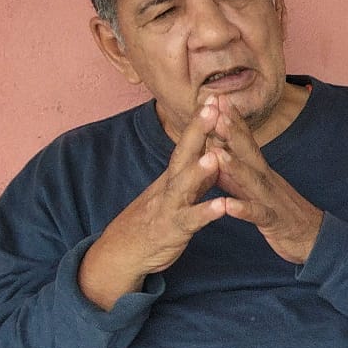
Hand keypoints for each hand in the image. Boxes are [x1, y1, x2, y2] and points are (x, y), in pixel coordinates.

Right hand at [78, 102, 226, 309]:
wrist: (125, 251)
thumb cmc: (155, 219)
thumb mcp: (176, 193)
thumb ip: (196, 176)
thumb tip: (215, 154)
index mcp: (173, 175)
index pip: (188, 142)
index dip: (200, 121)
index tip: (214, 96)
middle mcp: (169, 185)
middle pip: (183, 153)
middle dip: (198, 130)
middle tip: (212, 106)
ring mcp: (170, 206)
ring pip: (184, 185)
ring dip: (199, 170)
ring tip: (215, 155)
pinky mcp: (173, 230)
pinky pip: (191, 220)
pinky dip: (206, 213)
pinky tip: (222, 206)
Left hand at [207, 96, 324, 262]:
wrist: (315, 240)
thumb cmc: (283, 214)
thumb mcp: (257, 190)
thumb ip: (236, 174)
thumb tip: (216, 153)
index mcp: (262, 172)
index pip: (246, 141)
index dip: (233, 120)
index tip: (217, 97)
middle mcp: (268, 180)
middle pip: (250, 152)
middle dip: (233, 131)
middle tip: (217, 109)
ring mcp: (272, 199)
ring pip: (253, 180)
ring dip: (235, 166)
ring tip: (216, 153)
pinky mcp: (274, 222)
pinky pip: (258, 214)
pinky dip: (243, 210)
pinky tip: (228, 206)